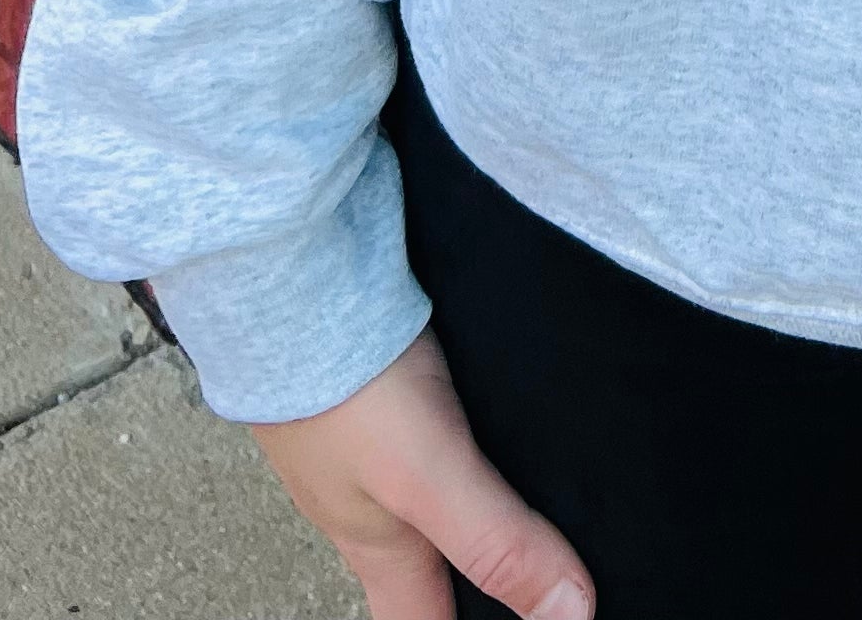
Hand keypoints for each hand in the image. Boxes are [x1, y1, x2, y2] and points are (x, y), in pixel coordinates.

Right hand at [249, 327, 595, 619]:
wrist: (290, 276)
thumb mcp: (427, 476)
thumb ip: (494, 540)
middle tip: (520, 573)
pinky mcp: (370, 381)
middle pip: (421, 563)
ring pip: (418, 492)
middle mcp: (367, 503)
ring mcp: (361, 441)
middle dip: (467, 576)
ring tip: (512, 493)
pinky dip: (452, 424)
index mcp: (380, 549)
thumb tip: (571, 614)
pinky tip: (484, 401)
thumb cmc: (338, 385)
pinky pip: (415, 421)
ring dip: (462, 499)